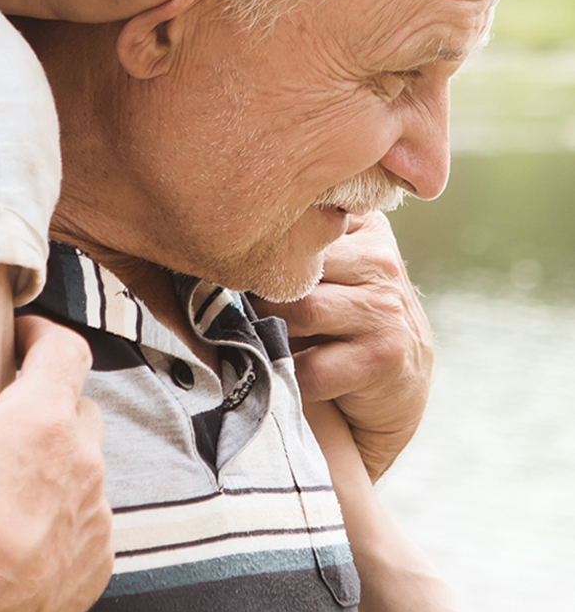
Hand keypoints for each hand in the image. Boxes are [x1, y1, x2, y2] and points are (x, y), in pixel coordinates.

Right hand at [0, 315, 111, 611]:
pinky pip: (86, 533)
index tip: (20, 338)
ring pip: (85, 475)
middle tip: (6, 411)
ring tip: (9, 478)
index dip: (42, 336)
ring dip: (57, 469)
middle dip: (48, 404)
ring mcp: (93, 521)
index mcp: (46, 420)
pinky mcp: (92, 571)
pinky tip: (22, 535)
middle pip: (79, 411)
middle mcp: (84, 466)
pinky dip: (61, 526)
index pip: (66, 351)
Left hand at [250, 214, 432, 479]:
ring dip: (269, 331)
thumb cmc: (345, 321)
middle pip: (292, 266)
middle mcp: (381, 260)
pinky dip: (287, 378)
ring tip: (257, 340)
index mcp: (363, 227)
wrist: (400, 387)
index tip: (225, 262)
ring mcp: (384, 308)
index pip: (295, 224)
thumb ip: (292, 250)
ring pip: (298, 309)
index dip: (255, 248)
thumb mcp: (330, 272)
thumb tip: (212, 246)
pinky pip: (311, 367)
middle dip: (256, 292)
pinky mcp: (383, 356)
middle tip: (235, 311)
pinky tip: (282, 377)